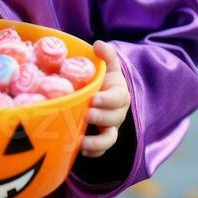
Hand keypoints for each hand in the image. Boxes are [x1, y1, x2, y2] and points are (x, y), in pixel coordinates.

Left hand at [81, 40, 130, 157]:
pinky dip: (93, 152)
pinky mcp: (101, 139)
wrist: (106, 95)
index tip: (93, 98)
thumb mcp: (108, 66)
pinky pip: (101, 151)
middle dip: (100, 118)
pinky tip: (79, 151)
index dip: (107, 100)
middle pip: (114, 118)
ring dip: (97, 142)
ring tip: (82, 142)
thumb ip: (106, 55)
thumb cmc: (104, 80)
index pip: (118, 98)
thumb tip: (98, 44)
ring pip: (109, 138)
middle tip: (86, 114)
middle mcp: (117, 112)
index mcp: (119, 94)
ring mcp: (110, 127)